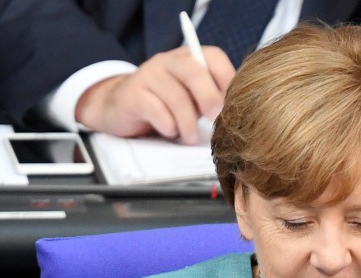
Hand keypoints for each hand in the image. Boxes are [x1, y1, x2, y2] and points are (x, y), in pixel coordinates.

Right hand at [76, 46, 235, 143]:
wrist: (121, 108)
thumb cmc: (167, 105)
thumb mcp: (193, 98)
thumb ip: (212, 97)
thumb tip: (238, 113)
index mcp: (189, 57)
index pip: (214, 57)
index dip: (227, 80)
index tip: (231, 106)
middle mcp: (168, 60)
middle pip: (194, 71)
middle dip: (209, 99)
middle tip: (215, 121)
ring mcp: (149, 75)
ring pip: (176, 97)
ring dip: (188, 123)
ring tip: (189, 137)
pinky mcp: (133, 94)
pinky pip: (156, 111)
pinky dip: (168, 126)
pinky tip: (169, 131)